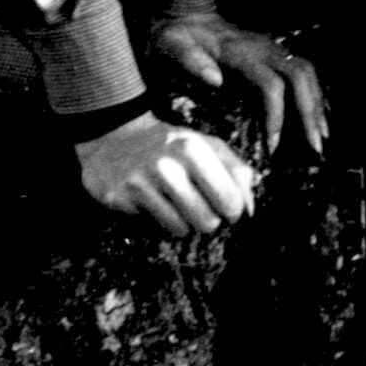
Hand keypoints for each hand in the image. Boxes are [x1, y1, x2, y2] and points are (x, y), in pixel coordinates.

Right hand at [75, 111, 254, 235]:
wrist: (115, 135)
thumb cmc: (172, 144)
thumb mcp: (208, 145)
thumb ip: (237, 172)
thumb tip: (251, 211)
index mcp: (193, 149)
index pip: (229, 200)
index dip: (234, 211)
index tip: (229, 209)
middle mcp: (166, 166)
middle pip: (206, 221)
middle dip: (208, 220)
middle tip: (201, 208)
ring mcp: (138, 183)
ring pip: (180, 230)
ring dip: (183, 223)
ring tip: (176, 203)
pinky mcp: (117, 199)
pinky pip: (152, 228)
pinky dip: (157, 221)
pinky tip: (151, 202)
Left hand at [151, 13, 328, 154]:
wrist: (187, 12)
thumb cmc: (178, 36)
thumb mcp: (174, 45)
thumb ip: (192, 61)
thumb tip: (215, 81)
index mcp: (241, 52)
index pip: (271, 85)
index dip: (276, 115)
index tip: (273, 145)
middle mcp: (264, 49)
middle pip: (301, 76)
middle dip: (311, 111)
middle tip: (315, 145)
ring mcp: (272, 49)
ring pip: (308, 72)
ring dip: (317, 103)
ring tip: (322, 134)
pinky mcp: (274, 53)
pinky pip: (304, 72)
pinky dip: (314, 94)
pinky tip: (316, 114)